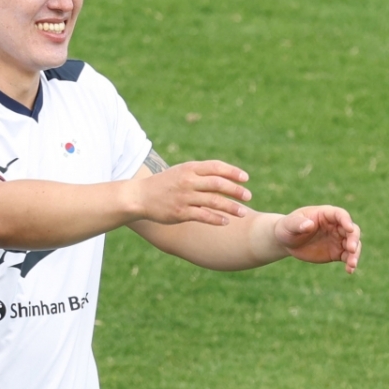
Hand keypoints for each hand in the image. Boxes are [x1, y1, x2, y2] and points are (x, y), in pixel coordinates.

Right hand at [132, 160, 251, 225]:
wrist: (140, 197)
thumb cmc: (164, 184)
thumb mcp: (181, 172)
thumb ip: (201, 173)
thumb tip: (225, 177)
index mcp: (189, 168)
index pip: (216, 167)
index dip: (233, 172)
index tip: (245, 178)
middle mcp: (188, 181)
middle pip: (218, 184)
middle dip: (236, 190)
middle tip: (249, 196)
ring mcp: (185, 197)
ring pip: (214, 201)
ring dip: (231, 207)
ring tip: (243, 212)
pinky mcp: (181, 212)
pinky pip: (203, 216)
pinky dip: (216, 219)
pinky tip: (226, 222)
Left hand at [274, 206, 361, 273]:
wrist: (287, 242)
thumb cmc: (287, 228)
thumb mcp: (289, 224)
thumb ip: (298, 224)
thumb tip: (309, 225)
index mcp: (326, 214)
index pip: (340, 214)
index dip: (346, 220)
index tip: (349, 229)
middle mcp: (336, 226)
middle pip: (352, 230)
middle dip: (353, 239)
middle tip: (351, 249)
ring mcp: (338, 239)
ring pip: (353, 244)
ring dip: (355, 253)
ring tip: (352, 264)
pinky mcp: (337, 252)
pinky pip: (347, 257)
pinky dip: (350, 263)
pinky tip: (349, 271)